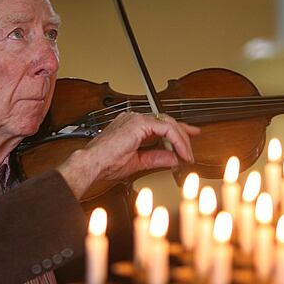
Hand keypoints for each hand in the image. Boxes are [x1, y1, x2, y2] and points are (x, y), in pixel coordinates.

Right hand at [58, 111, 199, 197]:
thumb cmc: (105, 164)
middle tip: (191, 150)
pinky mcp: (139, 123)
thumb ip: (156, 158)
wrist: (92, 164)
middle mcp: (134, 119)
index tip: (189, 139)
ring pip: (169, 123)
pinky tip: (180, 151)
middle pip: (167, 121)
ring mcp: (136, 119)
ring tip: (187, 154)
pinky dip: (176, 140)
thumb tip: (173, 159)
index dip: (178, 131)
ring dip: (181, 140)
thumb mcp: (138, 162)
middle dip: (183, 135)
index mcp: (132, 126)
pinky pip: (166, 128)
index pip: (160, 124)